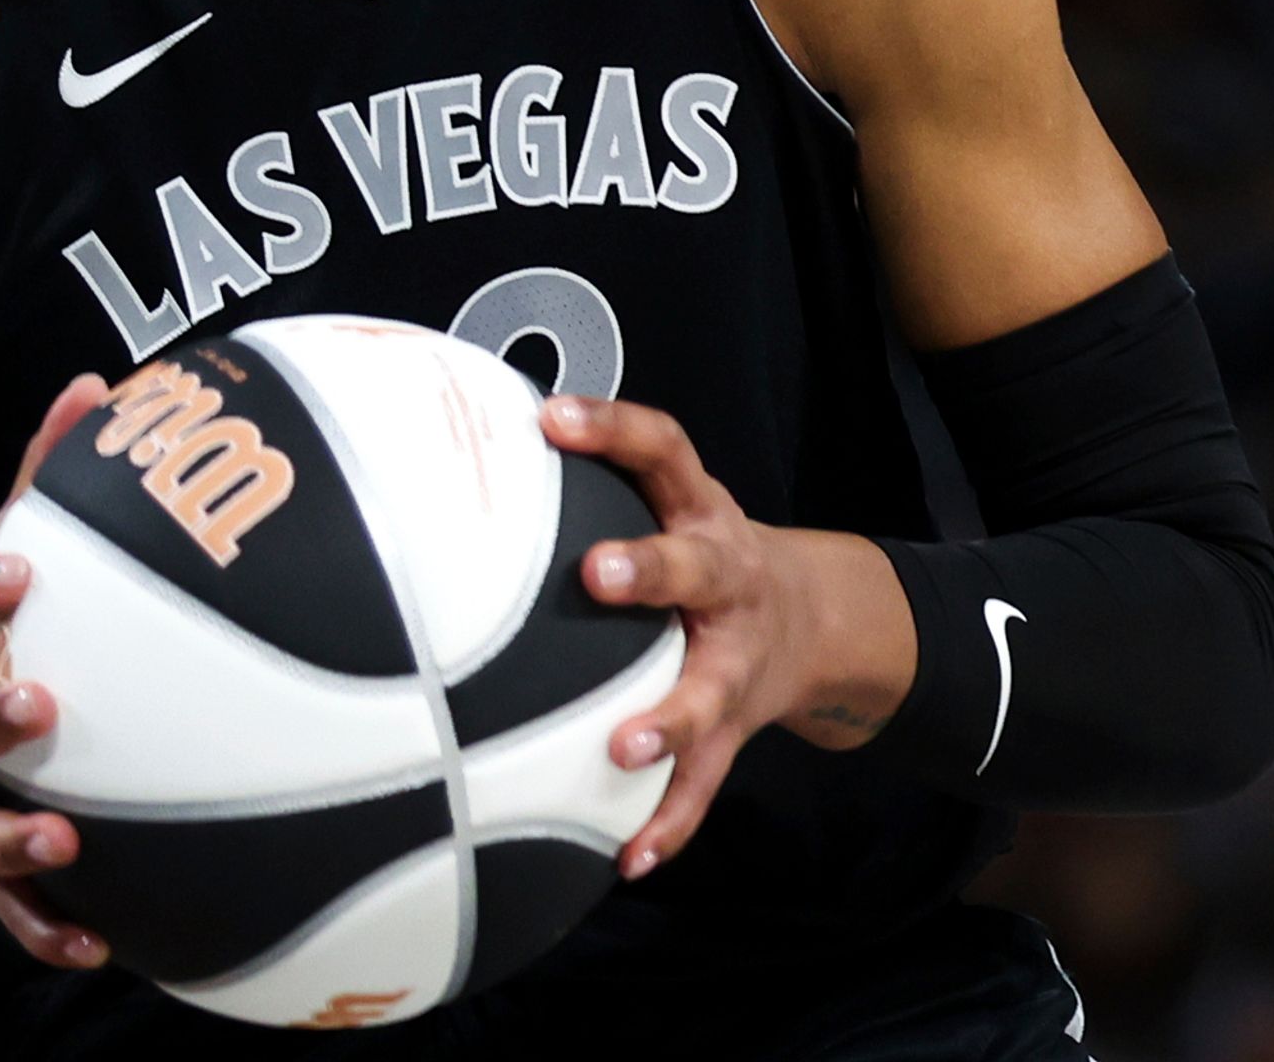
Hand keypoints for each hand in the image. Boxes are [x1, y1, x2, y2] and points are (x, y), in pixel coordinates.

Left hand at [543, 394, 916, 879]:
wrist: (814, 621)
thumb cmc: (701, 553)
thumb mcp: (669, 504)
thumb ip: (590, 486)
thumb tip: (459, 456)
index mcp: (700, 511)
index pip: (661, 449)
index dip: (611, 428)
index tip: (552, 418)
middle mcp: (725, 577)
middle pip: (695, 565)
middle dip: (648, 567)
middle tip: (594, 572)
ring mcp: (735, 658)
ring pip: (708, 689)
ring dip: (670, 718)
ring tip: (626, 745)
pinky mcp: (735, 726)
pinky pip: (704, 781)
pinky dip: (668, 821)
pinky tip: (628, 855)